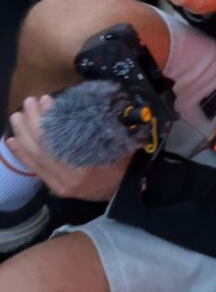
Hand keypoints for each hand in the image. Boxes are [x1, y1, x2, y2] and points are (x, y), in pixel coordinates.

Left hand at [8, 95, 125, 200]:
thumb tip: (75, 107)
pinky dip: (21, 154)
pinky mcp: (57, 188)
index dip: (47, 119)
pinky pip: (35, 170)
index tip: (44, 100)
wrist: (127, 191)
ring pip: (35, 159)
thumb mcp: (118, 142)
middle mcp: (70, 177)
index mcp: (86, 164)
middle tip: (28, 102)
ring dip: (22, 136)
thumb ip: (97, 128)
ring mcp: (61, 184)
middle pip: (42, 148)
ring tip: (16, 116)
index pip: (58, 139)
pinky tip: (12, 141)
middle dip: (31, 123)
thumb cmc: (126, 161)